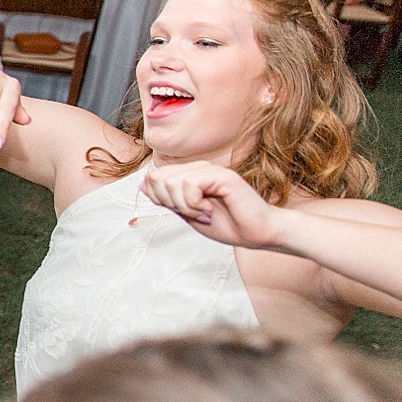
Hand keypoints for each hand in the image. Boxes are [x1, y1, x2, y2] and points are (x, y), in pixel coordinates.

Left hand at [141, 161, 286, 249]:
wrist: (258, 233)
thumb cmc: (229, 225)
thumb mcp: (188, 214)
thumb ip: (167, 199)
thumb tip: (143, 184)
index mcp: (190, 175)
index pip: (153, 177)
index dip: (159, 199)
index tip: (181, 211)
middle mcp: (199, 168)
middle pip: (158, 178)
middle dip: (169, 202)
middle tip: (193, 213)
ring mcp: (211, 170)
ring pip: (172, 182)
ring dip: (185, 206)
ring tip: (203, 213)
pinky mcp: (222, 175)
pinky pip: (190, 184)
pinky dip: (194, 204)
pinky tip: (209, 210)